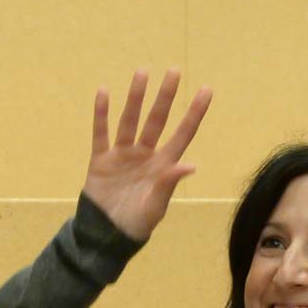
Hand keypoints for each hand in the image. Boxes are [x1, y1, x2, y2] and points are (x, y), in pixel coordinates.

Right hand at [83, 69, 211, 241]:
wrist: (105, 236)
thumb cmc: (136, 225)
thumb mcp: (155, 207)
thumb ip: (168, 184)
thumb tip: (189, 165)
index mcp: (163, 166)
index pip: (182, 134)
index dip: (194, 113)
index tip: (207, 89)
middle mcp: (145, 155)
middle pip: (157, 120)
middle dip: (165, 96)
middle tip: (174, 71)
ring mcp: (122, 155)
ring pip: (130, 120)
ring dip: (136, 98)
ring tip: (142, 73)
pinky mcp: (101, 160)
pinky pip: (101, 134)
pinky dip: (101, 114)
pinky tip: (104, 92)